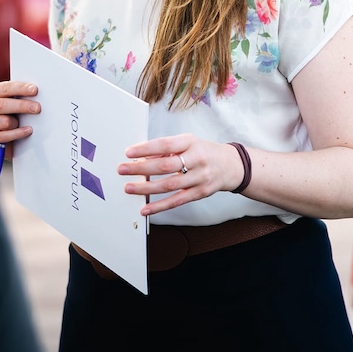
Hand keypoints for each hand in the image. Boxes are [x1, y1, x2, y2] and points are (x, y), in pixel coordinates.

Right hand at [0, 80, 38, 154]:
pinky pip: (3, 136)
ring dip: (16, 123)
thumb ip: (15, 97)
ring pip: (3, 122)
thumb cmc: (3, 115)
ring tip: (25, 124)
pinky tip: (27, 131)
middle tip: (37, 108)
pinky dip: (17, 134)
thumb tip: (34, 92)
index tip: (34, 90)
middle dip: (22, 105)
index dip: (20, 88)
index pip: (4, 88)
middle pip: (2, 104)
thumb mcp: (7, 103)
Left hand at [118, 134, 245, 215]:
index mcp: (190, 142)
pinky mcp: (200, 193)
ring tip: (129, 188)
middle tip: (123, 169)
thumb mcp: (187, 143)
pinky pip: (177, 201)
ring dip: (146, 188)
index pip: (165, 144)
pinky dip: (159, 206)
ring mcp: (199, 177)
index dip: (146, 148)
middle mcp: (196, 159)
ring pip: (169, 185)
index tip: (129, 152)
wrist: (229, 165)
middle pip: (165, 165)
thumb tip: (142, 158)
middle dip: (141, 168)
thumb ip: (167, 149)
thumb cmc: (203, 152)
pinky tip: (145, 209)